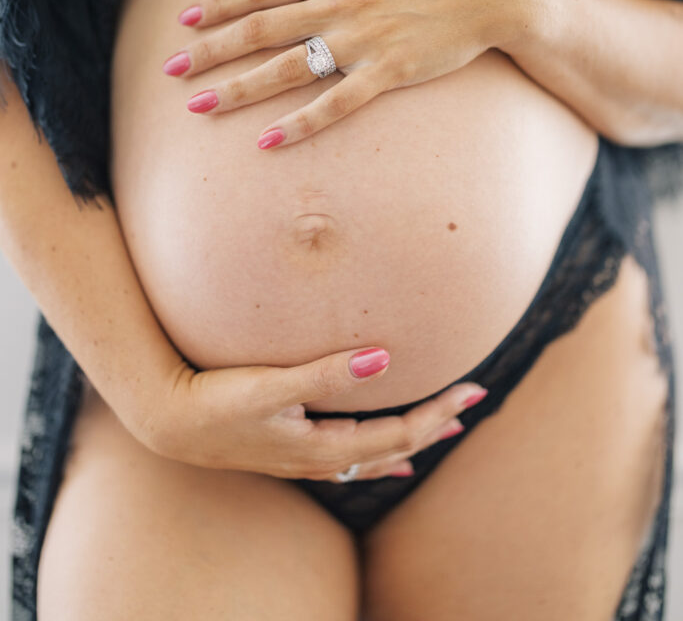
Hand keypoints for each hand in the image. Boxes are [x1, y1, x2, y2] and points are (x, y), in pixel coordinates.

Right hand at [139, 345, 486, 481]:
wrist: (167, 421)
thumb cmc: (215, 400)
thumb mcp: (271, 385)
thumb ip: (327, 373)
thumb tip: (384, 358)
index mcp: (323, 446)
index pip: (398, 433)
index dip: (438, 413)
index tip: (473, 389)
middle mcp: (320, 459)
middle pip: (394, 446)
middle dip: (436, 424)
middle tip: (475, 400)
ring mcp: (304, 458)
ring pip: (373, 456)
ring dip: (412, 440)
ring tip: (444, 430)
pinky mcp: (288, 448)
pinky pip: (348, 460)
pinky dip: (376, 456)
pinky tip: (384, 461)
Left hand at [164, 0, 535, 145]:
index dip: (219, 4)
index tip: (185, 20)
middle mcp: (340, 4)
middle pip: (259, 30)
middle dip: (210, 51)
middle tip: (170, 71)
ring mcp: (364, 40)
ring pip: (287, 69)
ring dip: (238, 90)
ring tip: (199, 108)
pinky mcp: (390, 72)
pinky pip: (337, 104)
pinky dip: (301, 123)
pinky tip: (268, 142)